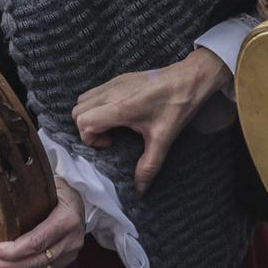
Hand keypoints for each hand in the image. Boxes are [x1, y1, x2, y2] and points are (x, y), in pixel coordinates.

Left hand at [0, 181, 84, 267]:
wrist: (79, 201)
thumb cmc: (58, 191)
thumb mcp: (47, 187)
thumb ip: (28, 197)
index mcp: (67, 220)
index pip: (36, 242)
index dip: (12, 251)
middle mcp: (71, 241)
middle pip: (35, 262)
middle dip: (7, 265)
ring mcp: (69, 255)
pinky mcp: (64, 263)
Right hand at [74, 49, 230, 192]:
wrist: (189, 78)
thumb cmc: (177, 106)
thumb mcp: (163, 139)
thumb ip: (149, 165)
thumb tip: (140, 189)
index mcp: (119, 108)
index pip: (83, 121)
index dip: (90, 138)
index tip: (110, 143)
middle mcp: (111, 93)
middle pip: (78, 111)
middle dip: (87, 129)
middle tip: (109, 137)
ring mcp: (113, 83)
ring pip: (84, 99)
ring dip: (90, 116)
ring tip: (112, 126)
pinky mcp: (119, 79)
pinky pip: (95, 92)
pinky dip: (97, 106)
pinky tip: (119, 114)